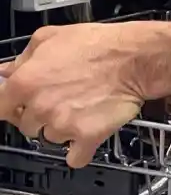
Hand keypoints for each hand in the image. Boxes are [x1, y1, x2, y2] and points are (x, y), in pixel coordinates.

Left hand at [0, 24, 145, 168]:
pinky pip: (75, 158)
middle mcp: (40, 107)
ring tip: (79, 113)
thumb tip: (8, 69)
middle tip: (59, 103)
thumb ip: (23, 57)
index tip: (19, 105)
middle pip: (26, 127)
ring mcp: (63, 125)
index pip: (1, 107)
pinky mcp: (87, 138)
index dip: (12, 105)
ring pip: (51, 140)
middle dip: (39, 117)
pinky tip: (85, 137)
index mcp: (25, 82)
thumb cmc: (98, 45)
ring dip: (61, 131)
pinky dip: (79, 152)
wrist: (134, 59)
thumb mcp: (50, 37)